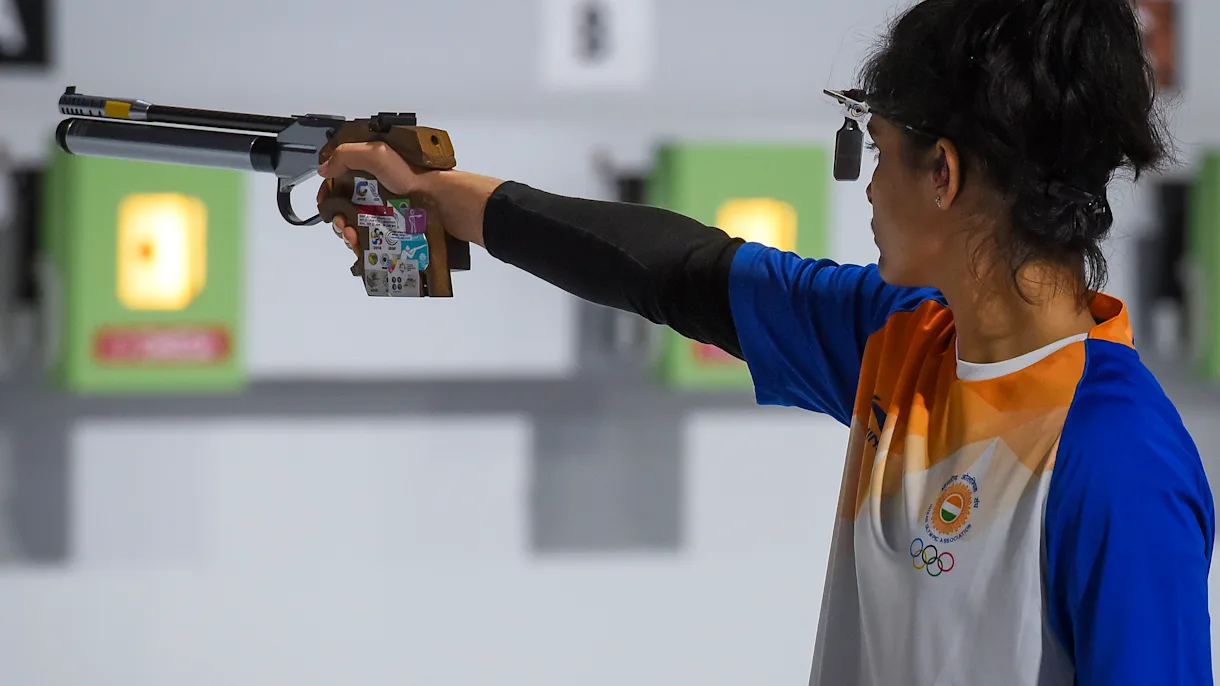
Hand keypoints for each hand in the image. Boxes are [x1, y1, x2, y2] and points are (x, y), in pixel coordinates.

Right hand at [317, 141, 505, 256]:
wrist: (445, 203)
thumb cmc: (415, 176)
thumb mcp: (378, 154)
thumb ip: (347, 156)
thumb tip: (324, 169)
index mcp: (372, 173)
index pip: (341, 183)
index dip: (329, 193)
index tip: (325, 203)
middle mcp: (378, 195)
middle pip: (346, 210)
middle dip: (337, 219)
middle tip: (342, 224)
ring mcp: (388, 216)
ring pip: (357, 230)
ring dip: (347, 235)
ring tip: (352, 237)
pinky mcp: (397, 236)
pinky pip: (373, 246)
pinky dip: (362, 248)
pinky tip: (362, 247)